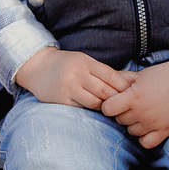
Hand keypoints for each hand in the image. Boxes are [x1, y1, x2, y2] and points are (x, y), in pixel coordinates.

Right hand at [14, 47, 135, 108]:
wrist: (37, 67)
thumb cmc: (66, 64)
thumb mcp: (83, 60)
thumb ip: (100, 71)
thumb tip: (126, 81)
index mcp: (85, 62)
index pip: (111, 75)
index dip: (123, 85)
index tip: (130, 91)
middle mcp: (78, 74)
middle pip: (105, 91)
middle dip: (117, 99)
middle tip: (124, 104)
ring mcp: (69, 88)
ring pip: (95, 102)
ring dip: (105, 106)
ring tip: (110, 107)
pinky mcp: (62, 99)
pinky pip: (82, 107)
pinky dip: (91, 109)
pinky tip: (95, 108)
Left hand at [98, 50, 168, 147]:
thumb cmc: (163, 74)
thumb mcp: (140, 74)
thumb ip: (121, 79)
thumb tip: (103, 80)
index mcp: (134, 96)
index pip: (108, 109)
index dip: (109, 105)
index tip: (116, 101)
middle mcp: (142, 112)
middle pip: (119, 120)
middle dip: (123, 112)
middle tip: (133, 104)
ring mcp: (154, 123)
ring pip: (131, 132)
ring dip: (134, 124)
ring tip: (143, 112)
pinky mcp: (165, 130)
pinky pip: (146, 143)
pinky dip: (144, 137)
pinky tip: (148, 126)